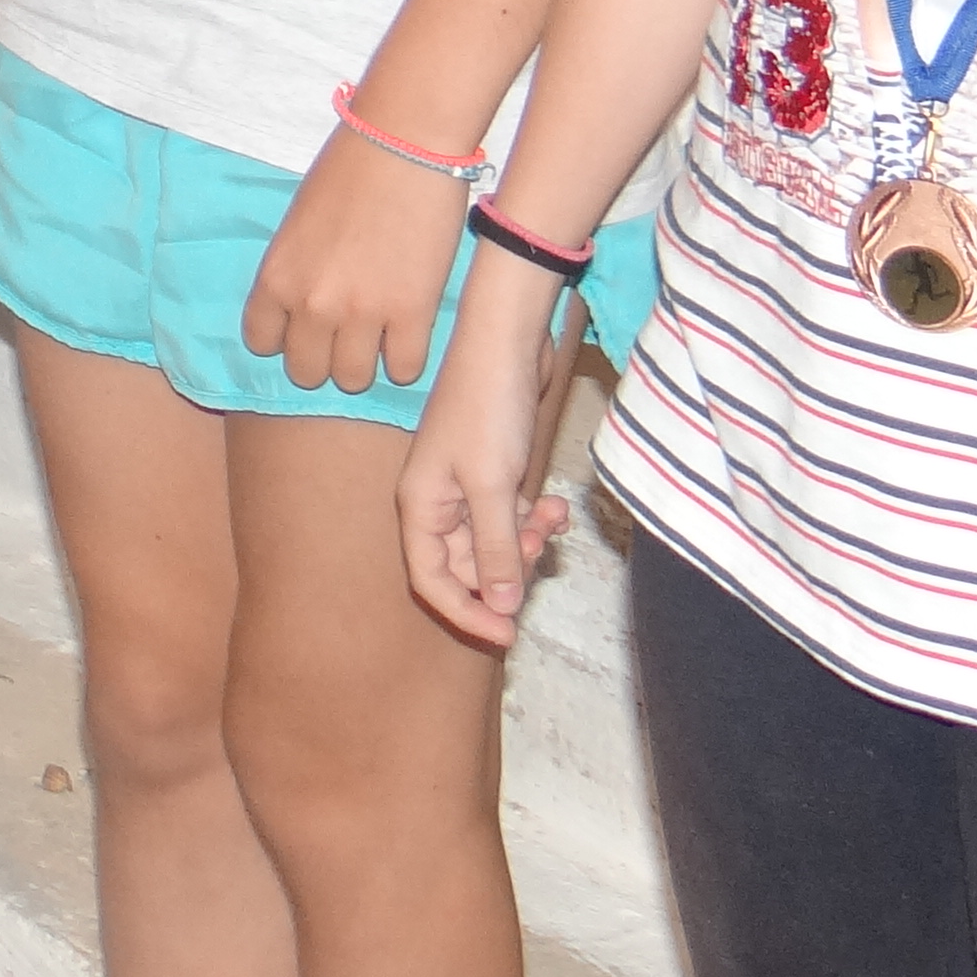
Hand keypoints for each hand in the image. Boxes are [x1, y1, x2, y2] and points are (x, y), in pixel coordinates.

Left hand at [242, 126, 473, 396]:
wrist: (404, 141)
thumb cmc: (348, 168)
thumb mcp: (298, 223)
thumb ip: (295, 270)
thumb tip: (302, 306)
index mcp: (276, 277)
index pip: (262, 342)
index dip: (284, 338)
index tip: (303, 325)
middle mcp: (311, 304)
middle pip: (307, 373)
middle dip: (323, 356)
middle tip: (343, 332)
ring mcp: (362, 314)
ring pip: (352, 380)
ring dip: (363, 361)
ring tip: (377, 334)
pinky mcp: (412, 315)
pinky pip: (402, 370)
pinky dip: (404, 357)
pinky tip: (407, 331)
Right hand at [396, 267, 579, 649]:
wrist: (508, 341)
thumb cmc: (488, 410)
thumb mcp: (493, 487)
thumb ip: (497, 550)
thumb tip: (501, 607)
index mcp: (420, 507)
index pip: (432, 582)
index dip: (467, 614)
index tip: (509, 635)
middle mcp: (438, 502)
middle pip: (468, 567)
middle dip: (508, 569)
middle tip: (541, 553)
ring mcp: (466, 487)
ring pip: (496, 543)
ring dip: (527, 541)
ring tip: (552, 518)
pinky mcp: (495, 472)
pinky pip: (512, 516)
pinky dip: (535, 517)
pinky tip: (556, 503)